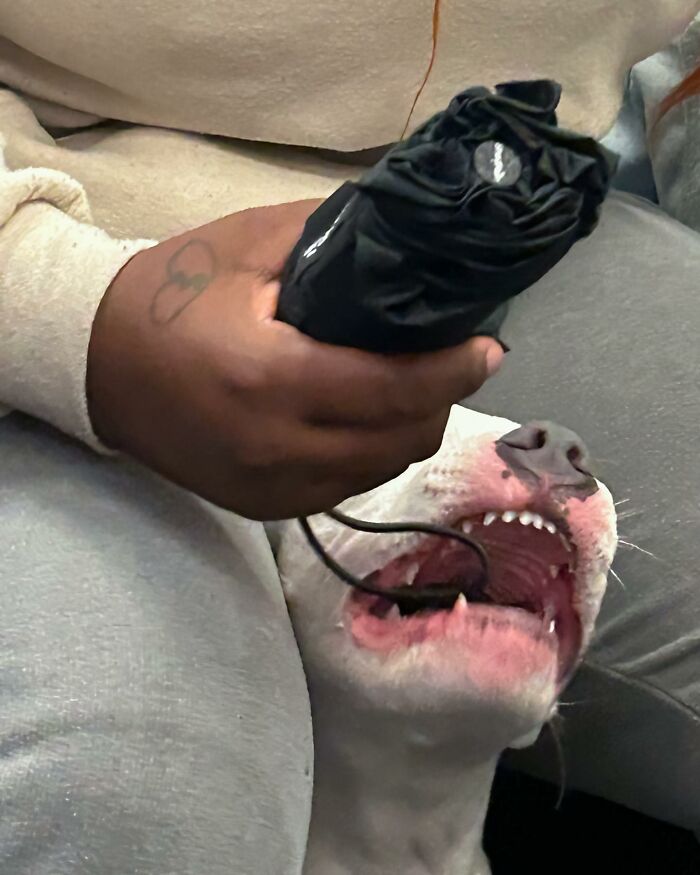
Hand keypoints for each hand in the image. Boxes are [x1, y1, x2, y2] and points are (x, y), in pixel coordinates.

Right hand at [87, 201, 502, 519]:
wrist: (97, 365)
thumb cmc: (170, 295)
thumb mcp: (252, 246)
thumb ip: (337, 240)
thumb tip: (410, 243)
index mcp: (272, 379)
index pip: (395, 389)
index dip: (455, 370)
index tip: (489, 348)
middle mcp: (277, 449)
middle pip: (401, 439)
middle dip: (441, 400)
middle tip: (449, 359)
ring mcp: (270, 488)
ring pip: (380, 470)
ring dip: (409, 429)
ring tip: (412, 386)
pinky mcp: (262, 507)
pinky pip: (346, 488)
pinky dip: (371, 454)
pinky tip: (366, 420)